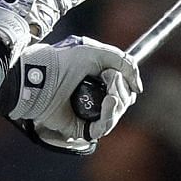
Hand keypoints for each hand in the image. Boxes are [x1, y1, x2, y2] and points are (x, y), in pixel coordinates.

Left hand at [9, 36, 140, 154]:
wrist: (43, 76)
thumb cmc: (64, 62)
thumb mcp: (98, 53)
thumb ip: (124, 62)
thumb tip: (137, 89)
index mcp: (97, 81)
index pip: (124, 87)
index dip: (126, 82)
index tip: (113, 74)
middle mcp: (93, 98)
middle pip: (123, 101)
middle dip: (121, 90)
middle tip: (108, 80)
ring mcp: (87, 114)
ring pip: (116, 115)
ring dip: (118, 102)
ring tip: (109, 94)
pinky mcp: (80, 128)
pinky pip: (104, 128)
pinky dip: (110, 115)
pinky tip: (108, 102)